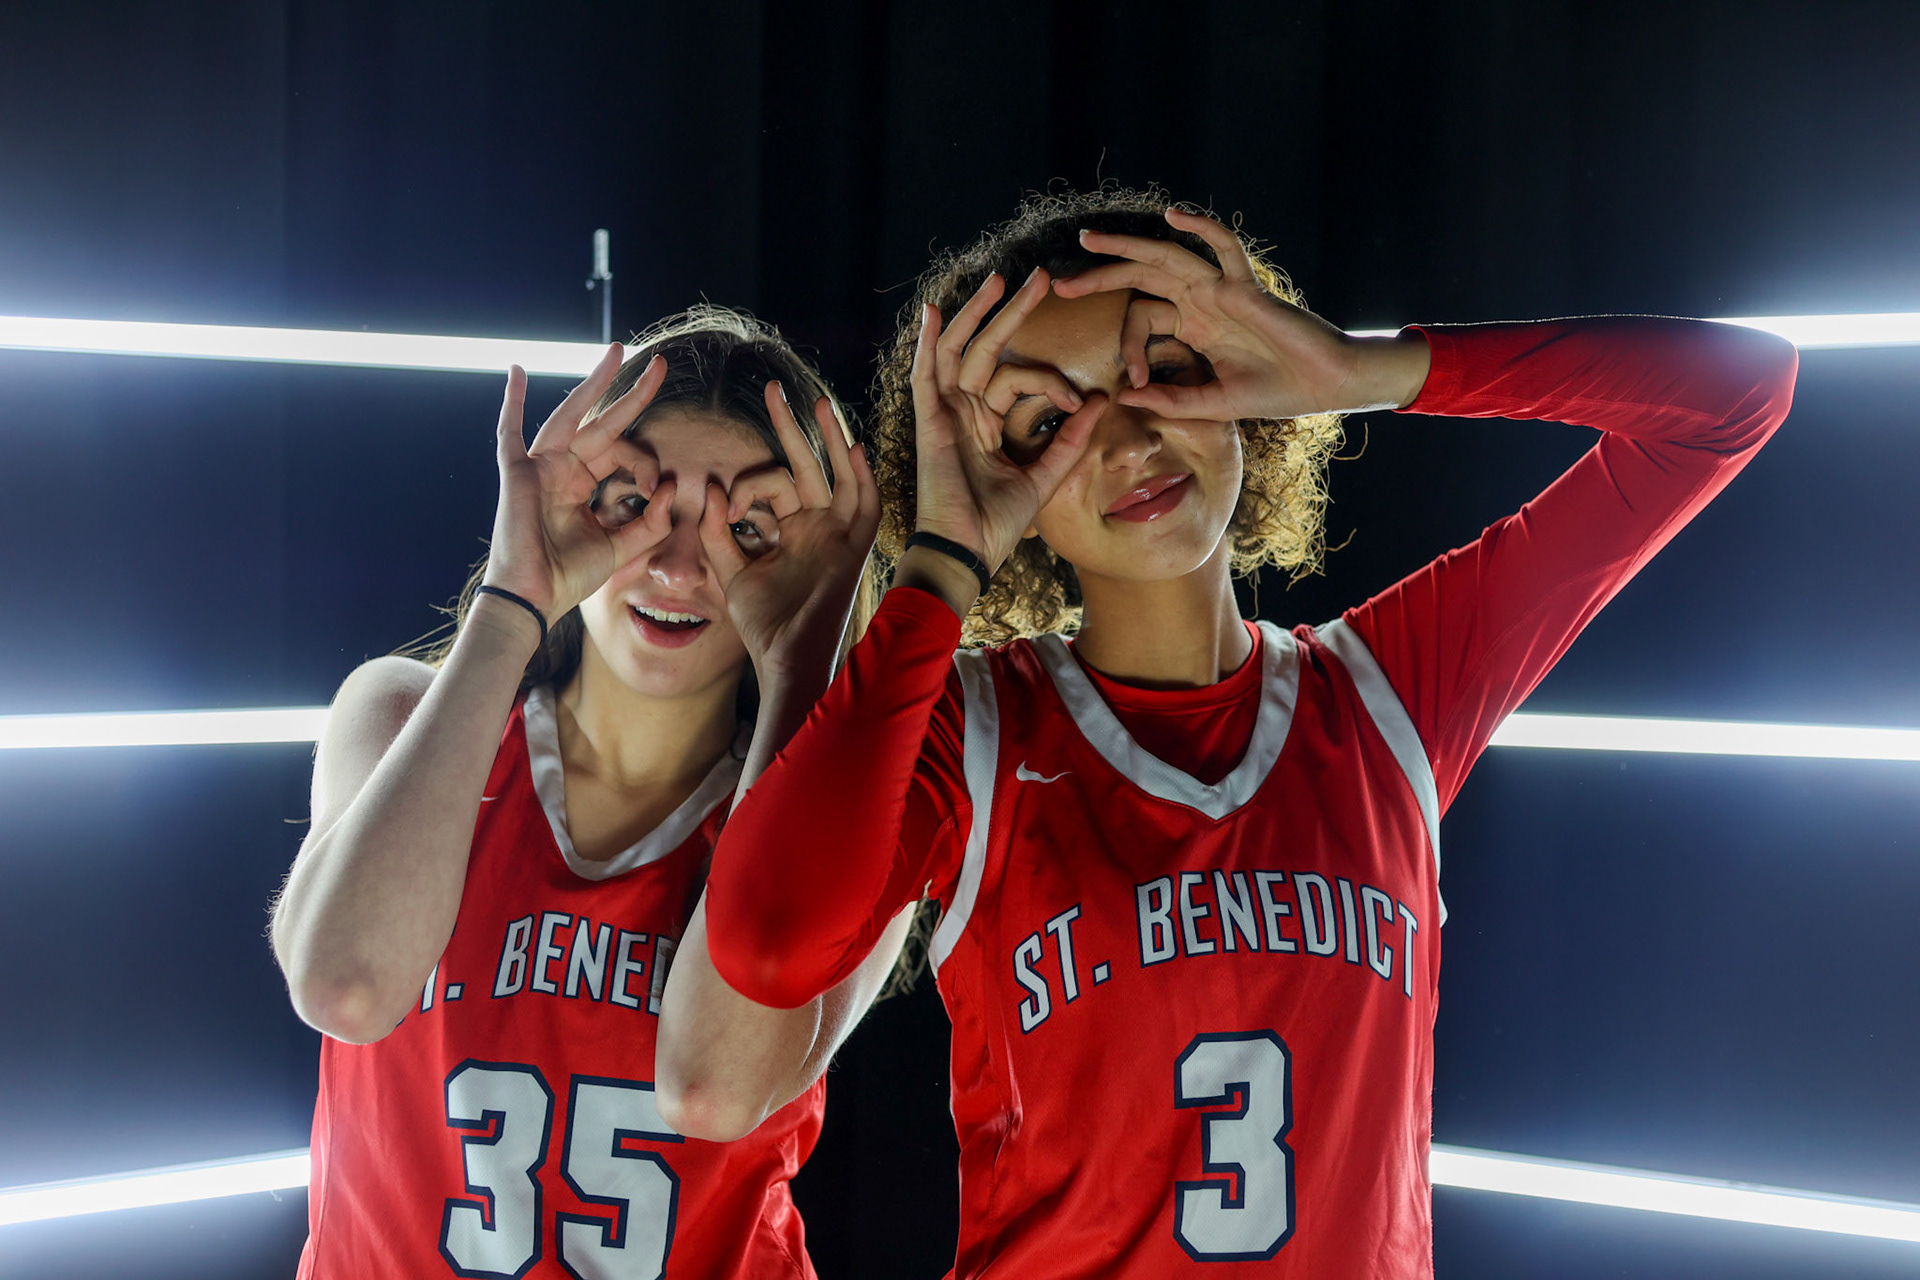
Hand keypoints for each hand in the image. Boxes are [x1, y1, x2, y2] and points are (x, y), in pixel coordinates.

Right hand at [484, 344, 675, 626]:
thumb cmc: (568, 577)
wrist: (534, 600)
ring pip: (570, 415)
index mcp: (582, 484)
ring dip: (593, 383)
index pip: (621, 453)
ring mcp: (538, 467)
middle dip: (631, 394)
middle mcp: (561, 469)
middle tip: (660, 366)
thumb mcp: (621, 547)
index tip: (656, 491)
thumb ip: (651, 522)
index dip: (645, 464)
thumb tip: (675, 486)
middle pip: (601, 422)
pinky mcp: (517, 474)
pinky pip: (509, 432)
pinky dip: (511, 402)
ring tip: (617, 353)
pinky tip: (516, 372)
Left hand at [700, 382, 878, 680]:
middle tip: (772, 390)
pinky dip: (860, 480)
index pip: (771, 484)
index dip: (745, 486)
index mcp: (789, 530)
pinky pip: (863, 507)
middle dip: (790, 427)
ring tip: (818, 404)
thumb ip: (717, 532)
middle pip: (806, 465)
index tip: (724, 504)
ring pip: (838, 475)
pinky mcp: (852, 549)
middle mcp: (816, 526)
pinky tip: (851, 449)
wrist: (786, 658)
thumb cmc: (763, 624)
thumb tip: (711, 486)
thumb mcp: (731, 571)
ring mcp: (836, 535)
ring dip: (830, 440)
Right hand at [911, 269, 1109, 574]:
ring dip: (977, 313)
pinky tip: (933, 311)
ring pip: (958, 350)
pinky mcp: (931, 424)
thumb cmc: (996, 525)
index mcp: (985, 426)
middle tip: (1040, 278)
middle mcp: (963, 414)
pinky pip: (926, 375)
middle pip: (985, 350)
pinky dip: (927, 343)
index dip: (1052, 383)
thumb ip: (1069, 440)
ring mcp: (944, 416)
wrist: (968, 554)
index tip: (1080, 402)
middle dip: (1011, 313)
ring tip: (999, 279)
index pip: (1017, 380)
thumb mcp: (1044, 476)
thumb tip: (1102, 402)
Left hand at [1051, 208, 1428, 419]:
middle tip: (1061, 284)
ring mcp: (1221, 290)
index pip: (1142, 319)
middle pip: (1142, 277)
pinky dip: (1201, 228)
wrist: (1324, 385)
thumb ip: (1171, 400)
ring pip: (1167, 257)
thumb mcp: (1212, 403)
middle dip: (1101, 276)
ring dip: (1127, 246)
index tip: (1128, 380)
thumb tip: (1125, 399)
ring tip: (1089, 239)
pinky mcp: (1246, 287)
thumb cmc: (1276, 392)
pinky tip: (1173, 214)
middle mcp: (1201, 302)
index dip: (1126, 347)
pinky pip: (1223, 247)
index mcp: (1192, 327)